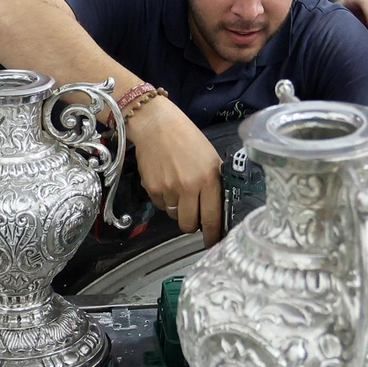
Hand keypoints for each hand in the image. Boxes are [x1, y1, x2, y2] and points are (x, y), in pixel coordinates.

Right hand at [126, 97, 222, 246]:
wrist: (156, 125)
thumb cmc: (186, 137)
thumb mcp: (210, 158)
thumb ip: (214, 182)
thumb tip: (215, 206)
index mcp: (208, 179)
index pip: (212, 216)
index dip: (212, 234)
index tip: (212, 241)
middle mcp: (189, 187)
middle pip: (189, 224)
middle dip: (192, 224)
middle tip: (193, 216)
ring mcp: (168, 189)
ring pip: (173, 215)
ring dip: (177, 209)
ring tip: (178, 191)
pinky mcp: (152, 188)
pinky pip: (160, 205)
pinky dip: (164, 200)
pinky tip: (166, 182)